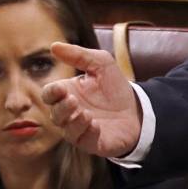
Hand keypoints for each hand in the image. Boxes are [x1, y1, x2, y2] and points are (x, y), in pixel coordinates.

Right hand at [39, 41, 141, 158]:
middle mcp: (70, 113)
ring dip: (73, 121)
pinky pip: (83, 141)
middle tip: (73, 100)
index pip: (49, 94)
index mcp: (67, 93)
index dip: (51, 92)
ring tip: (85, 113)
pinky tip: (95, 125)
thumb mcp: (101, 63)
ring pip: (66, 130)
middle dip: (61, 108)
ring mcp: (80, 129)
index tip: (60, 88)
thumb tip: (54, 46)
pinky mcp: (93, 142)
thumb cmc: (115, 87)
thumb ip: (79, 54)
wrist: (138, 109)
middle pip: (55, 114)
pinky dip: (87, 133)